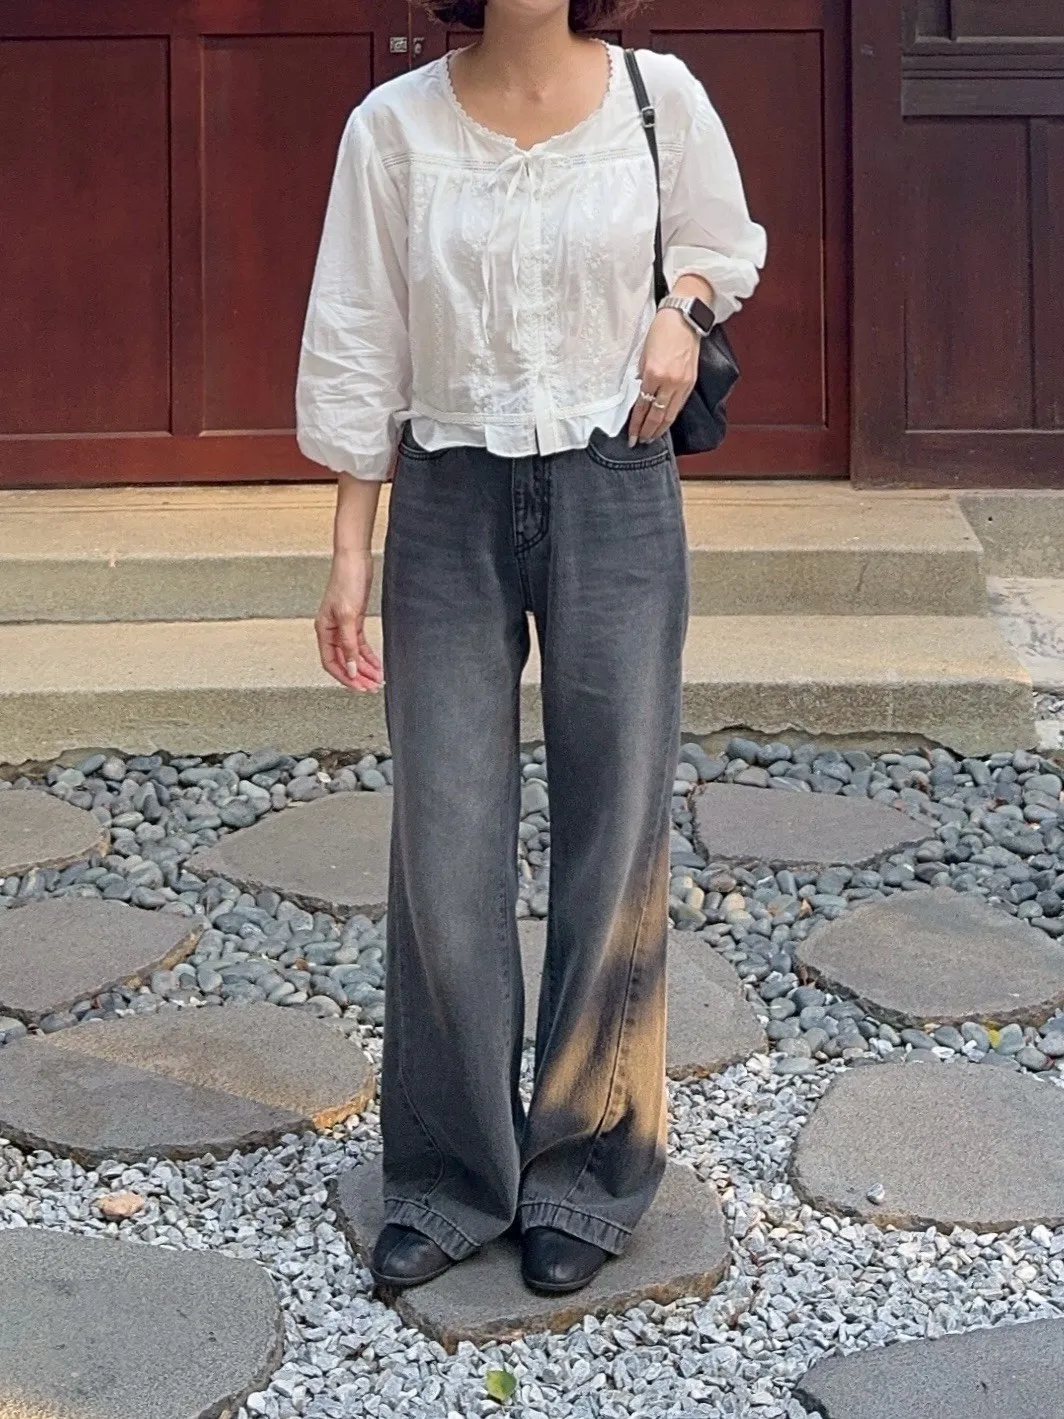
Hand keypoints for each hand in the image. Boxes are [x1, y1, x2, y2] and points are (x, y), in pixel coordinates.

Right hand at [315, 550, 384, 691]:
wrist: (355, 560)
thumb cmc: (346, 581)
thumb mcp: (348, 616)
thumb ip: (349, 645)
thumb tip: (351, 668)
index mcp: (323, 630)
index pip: (331, 663)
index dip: (345, 677)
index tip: (359, 687)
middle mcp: (331, 631)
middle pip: (344, 661)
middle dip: (358, 676)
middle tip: (372, 687)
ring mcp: (342, 626)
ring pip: (353, 655)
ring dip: (365, 668)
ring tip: (377, 679)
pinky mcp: (354, 620)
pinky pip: (360, 645)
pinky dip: (368, 656)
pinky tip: (377, 664)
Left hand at [628, 308, 700, 445]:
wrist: (685, 317)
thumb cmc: (662, 330)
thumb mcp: (644, 353)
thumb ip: (642, 375)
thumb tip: (640, 394)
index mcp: (653, 373)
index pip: (642, 406)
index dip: (636, 424)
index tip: (632, 436)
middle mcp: (669, 382)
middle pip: (657, 415)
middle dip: (648, 431)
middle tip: (641, 442)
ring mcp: (682, 383)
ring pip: (670, 414)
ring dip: (660, 428)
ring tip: (652, 438)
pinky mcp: (691, 382)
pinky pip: (679, 405)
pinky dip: (671, 416)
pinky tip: (666, 422)